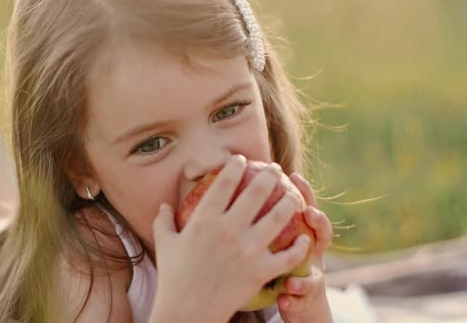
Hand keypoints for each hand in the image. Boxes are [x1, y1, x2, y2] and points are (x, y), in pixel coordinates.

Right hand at [149, 156, 309, 322]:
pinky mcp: (261, 270)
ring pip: (279, 216)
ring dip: (290, 201)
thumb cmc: (174, 278)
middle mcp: (229, 228)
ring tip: (294, 195)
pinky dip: (299, 246)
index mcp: (205, 219)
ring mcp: (247, 249)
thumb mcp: (165, 245)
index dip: (235, 165)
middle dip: (270, 174)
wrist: (187, 312)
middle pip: (257, 191)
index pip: (225, 181)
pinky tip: (304, 238)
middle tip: (275, 169)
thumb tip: (163, 205)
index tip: (241, 159)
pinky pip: (287, 255)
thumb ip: (164, 221)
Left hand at [276, 173, 333, 322]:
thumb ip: (264, 216)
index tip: (294, 177)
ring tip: (294, 270)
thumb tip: (240, 185)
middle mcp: (312, 251)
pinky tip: (284, 299)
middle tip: (309, 213)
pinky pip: (304, 296)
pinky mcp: (308, 296)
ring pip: (316, 269)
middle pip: (321, 231)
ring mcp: (312, 272)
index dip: (303, 192)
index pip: (303, 207)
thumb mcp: (273, 236)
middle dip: (317, 220)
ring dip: (305, 272)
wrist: (292, 297)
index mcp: (301, 232)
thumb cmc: (274, 260)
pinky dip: (295, 297)